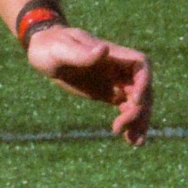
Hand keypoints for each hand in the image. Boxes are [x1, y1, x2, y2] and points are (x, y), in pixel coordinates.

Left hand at [26, 18, 153, 142]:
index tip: (135, 100)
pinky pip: (126, 109)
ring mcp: (114, 82)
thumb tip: (104, 50)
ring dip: (140, 121)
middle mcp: (118, 68)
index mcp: (112, 54)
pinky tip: (130, 140)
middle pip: (142, 88)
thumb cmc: (50, 45)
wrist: (42, 51)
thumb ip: (82, 53)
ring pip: (138, 102)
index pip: (141, 64)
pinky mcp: (108, 94)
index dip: (144, 82)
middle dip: (138, 109)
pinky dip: (131, 124)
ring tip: (134, 142)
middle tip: (118, 127)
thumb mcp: (62, 49)